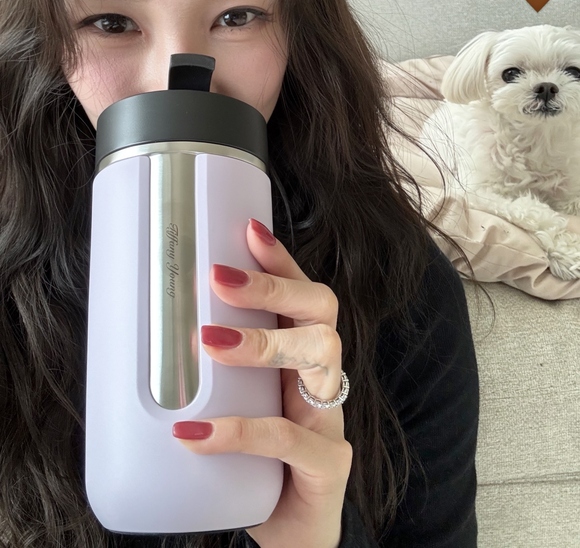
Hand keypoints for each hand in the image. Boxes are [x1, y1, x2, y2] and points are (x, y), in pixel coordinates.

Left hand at [173, 217, 352, 547]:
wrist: (286, 533)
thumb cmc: (256, 462)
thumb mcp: (234, 405)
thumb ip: (211, 374)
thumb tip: (143, 337)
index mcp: (302, 359)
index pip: (303, 294)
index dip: (280, 261)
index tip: (248, 230)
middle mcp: (323, 379)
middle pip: (322, 311)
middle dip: (274, 287)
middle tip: (219, 279)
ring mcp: (331, 420)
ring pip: (320, 357)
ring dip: (262, 343)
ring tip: (209, 341)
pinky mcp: (328, 467)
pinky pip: (289, 440)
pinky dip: (239, 432)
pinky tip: (195, 435)